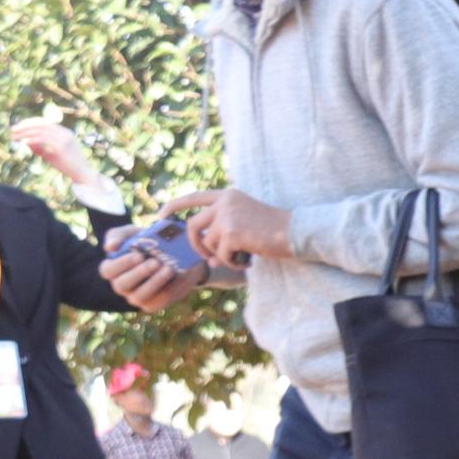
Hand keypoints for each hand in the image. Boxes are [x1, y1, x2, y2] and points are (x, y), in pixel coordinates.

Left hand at [9, 117, 100, 189]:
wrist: (83, 174)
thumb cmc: (68, 166)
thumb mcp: (52, 154)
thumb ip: (40, 147)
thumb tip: (26, 142)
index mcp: (65, 133)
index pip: (44, 122)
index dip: (29, 123)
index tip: (18, 127)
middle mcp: (65, 133)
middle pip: (41, 124)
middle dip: (25, 126)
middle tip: (12, 130)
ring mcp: (64, 139)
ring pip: (40, 131)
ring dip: (25, 133)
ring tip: (14, 137)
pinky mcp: (61, 147)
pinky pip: (42, 139)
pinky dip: (31, 140)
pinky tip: (23, 143)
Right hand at [98, 244, 205, 311]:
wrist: (174, 254)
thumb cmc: (145, 242)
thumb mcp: (131, 233)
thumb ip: (117, 236)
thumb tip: (110, 247)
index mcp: (112, 269)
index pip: (107, 271)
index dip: (121, 264)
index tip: (138, 255)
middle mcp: (121, 286)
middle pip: (121, 285)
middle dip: (138, 274)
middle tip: (155, 262)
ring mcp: (136, 297)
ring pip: (139, 296)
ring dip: (154, 282)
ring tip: (168, 268)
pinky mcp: (152, 304)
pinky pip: (157, 302)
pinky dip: (167, 290)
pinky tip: (175, 278)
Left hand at [165, 187, 292, 263]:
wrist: (298, 232)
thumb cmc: (277, 230)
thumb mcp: (246, 224)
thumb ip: (224, 233)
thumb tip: (208, 257)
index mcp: (228, 196)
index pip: (193, 198)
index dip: (174, 207)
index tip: (160, 216)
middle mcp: (225, 202)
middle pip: (192, 225)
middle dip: (195, 244)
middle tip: (206, 257)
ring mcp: (227, 216)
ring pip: (207, 242)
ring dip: (221, 255)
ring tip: (241, 258)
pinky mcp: (232, 232)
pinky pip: (221, 254)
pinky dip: (232, 262)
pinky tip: (247, 261)